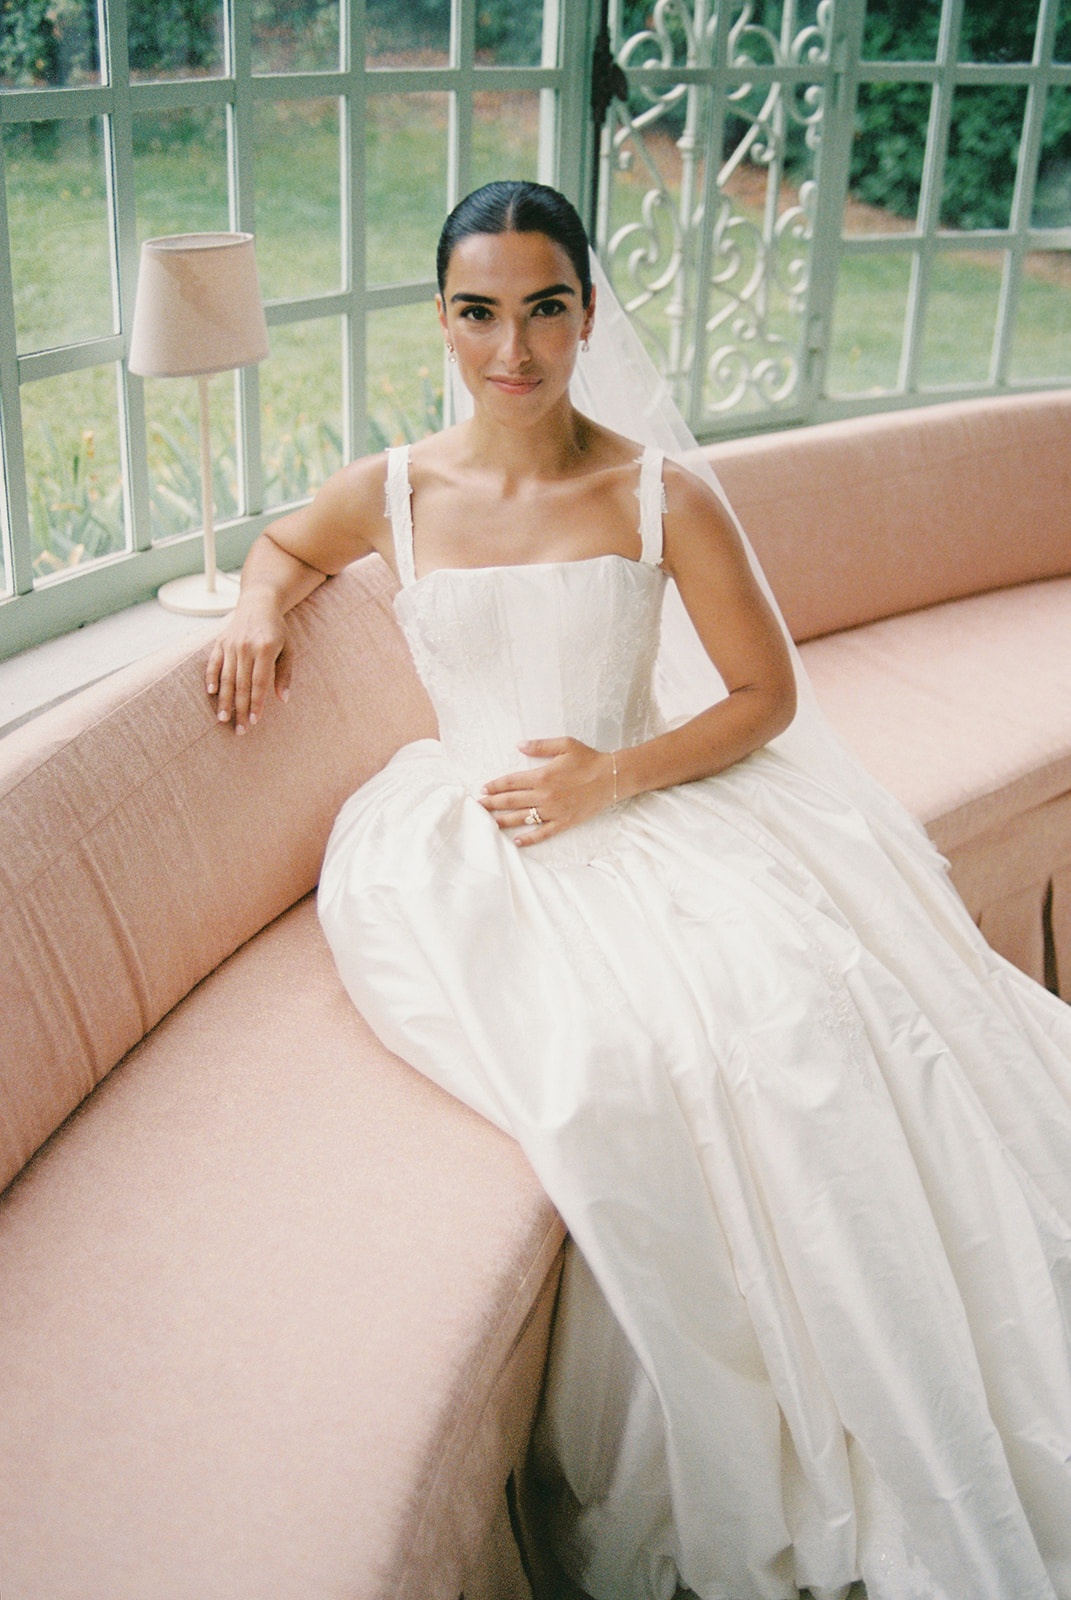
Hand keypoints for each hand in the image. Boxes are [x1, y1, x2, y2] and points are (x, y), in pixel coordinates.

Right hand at [205, 590, 291, 733]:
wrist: (258, 603)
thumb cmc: (277, 630)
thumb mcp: (288, 649)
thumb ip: (285, 674)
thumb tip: (282, 699)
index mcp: (265, 649)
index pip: (260, 683)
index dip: (256, 704)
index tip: (254, 721)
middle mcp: (246, 647)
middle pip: (242, 685)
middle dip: (240, 709)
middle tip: (239, 730)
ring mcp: (230, 644)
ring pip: (226, 678)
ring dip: (224, 700)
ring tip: (223, 719)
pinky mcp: (219, 642)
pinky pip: (213, 663)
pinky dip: (211, 678)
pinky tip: (211, 694)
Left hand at [480, 738, 615, 846]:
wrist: (612, 777)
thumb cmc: (589, 759)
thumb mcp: (565, 745)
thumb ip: (540, 746)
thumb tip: (519, 745)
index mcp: (542, 776)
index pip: (511, 782)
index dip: (495, 785)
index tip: (483, 789)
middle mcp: (544, 795)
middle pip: (511, 801)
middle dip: (492, 804)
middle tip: (478, 807)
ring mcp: (553, 811)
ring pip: (522, 818)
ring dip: (503, 820)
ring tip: (489, 822)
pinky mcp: (564, 822)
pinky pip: (543, 832)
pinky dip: (529, 838)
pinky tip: (517, 841)